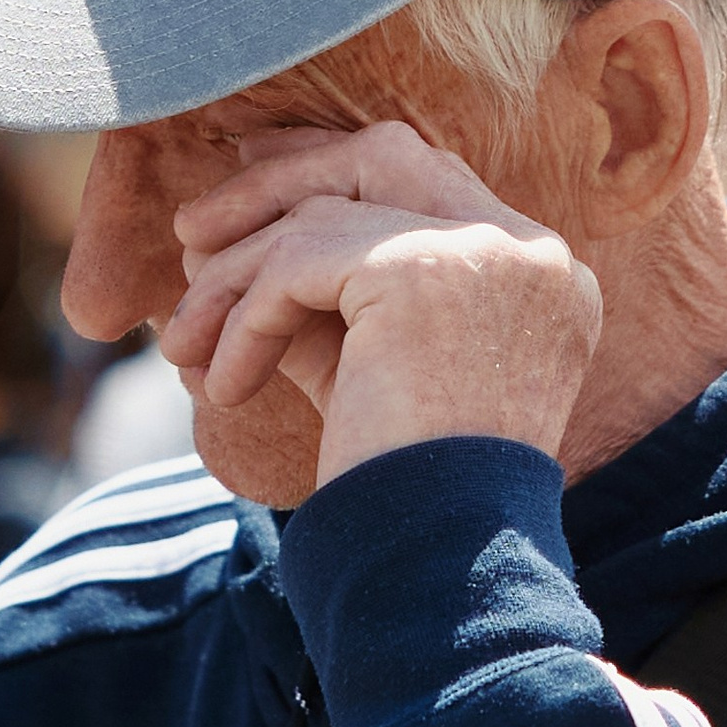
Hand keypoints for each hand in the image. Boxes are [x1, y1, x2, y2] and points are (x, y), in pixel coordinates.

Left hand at [163, 122, 602, 488]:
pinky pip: (296, 265)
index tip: (250, 195)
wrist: (440, 569)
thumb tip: (224, 237)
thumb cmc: (405, 492)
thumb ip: (326, 294)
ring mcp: (487, 253)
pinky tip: (222, 385)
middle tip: (191, 234)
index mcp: (542, 273)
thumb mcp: (370, 371)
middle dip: (276, 185)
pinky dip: (244, 321)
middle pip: (382, 157)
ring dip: (234, 282)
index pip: (427, 176)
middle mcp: (531, 250)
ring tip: (184, 347)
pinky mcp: (427, 271)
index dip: (331, 174)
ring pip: (321, 217)